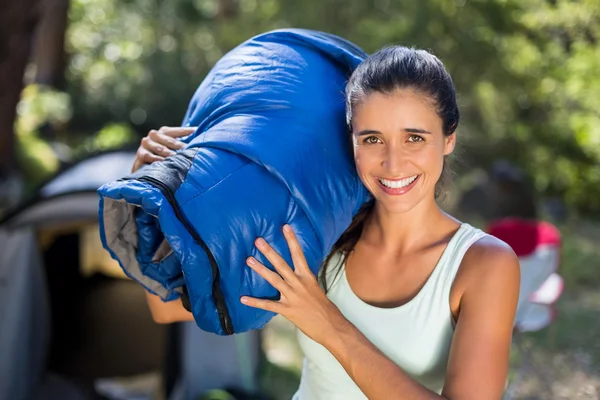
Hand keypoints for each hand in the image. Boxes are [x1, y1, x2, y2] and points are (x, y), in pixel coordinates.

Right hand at [132, 126, 195, 171]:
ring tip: (178, 158)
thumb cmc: (162, 155)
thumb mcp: (171, 147)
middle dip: (180, 146)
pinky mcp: (140, 154)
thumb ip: (182, 143)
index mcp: (163, 131)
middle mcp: (154, 135)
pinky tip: (163, 162)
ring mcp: (146, 144)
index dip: (187, 132)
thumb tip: (199, 136)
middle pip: (169, 140)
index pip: (177, 131)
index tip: (197, 132)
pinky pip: (149, 156)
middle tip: (189, 151)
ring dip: (169, 154)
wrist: (143, 165)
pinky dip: (156, 159)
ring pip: (160, 148)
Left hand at [241, 225, 347, 346]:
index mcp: (307, 277)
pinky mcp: (287, 310)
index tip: (285, 227)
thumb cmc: (324, 308)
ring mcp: (292, 297)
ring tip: (248, 259)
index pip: (298, 254)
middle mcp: (299, 284)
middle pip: (281, 264)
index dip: (291, 240)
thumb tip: (296, 272)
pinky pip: (268, 305)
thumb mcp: (316, 288)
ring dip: (260, 269)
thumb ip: (304, 280)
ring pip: (273, 279)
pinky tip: (243, 298)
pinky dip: (255, 302)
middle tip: (258, 240)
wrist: (331, 326)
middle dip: (269, 251)